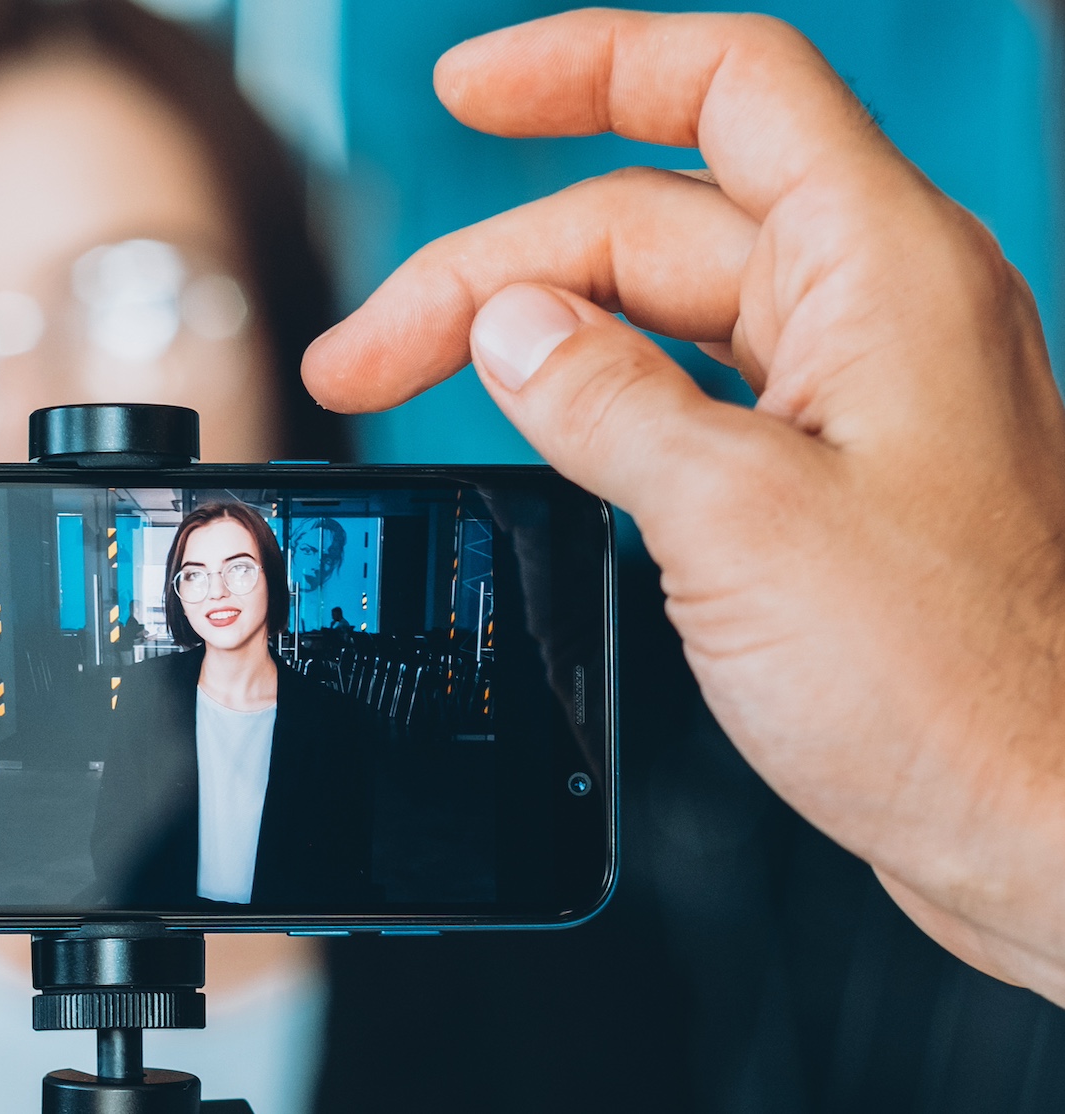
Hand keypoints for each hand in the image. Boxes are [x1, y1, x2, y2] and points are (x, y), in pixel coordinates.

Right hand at [303, 9, 1064, 1003]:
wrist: (1050, 830)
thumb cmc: (958, 688)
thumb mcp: (734, 522)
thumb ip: (603, 402)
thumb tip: (508, 330)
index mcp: (880, 268)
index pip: (724, 87)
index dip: (584, 67)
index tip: (466, 90)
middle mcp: (877, 308)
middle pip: (649, 220)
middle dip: (490, 271)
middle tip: (367, 357)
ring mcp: (857, 394)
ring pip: (657, 312)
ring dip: (528, 340)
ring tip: (406, 389)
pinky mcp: (836, 477)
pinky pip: (691, 394)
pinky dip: (597, 402)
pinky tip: (534, 439)